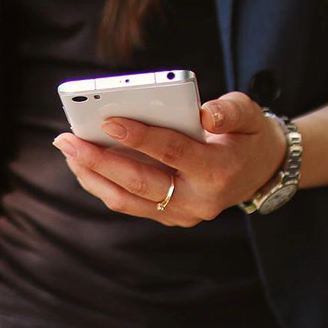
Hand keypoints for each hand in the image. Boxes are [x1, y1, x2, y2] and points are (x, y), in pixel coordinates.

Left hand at [53, 92, 285, 225]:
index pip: (172, 152)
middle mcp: (198, 199)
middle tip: (66, 138)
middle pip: (139, 181)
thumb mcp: (250, 114)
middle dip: (98, 159)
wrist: (261, 171)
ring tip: (67, 150)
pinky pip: (128, 203)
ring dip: (91, 175)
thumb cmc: (247, 134)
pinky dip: (101, 184)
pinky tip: (82, 163)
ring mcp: (182, 214)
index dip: (139, 136)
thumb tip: (203, 112)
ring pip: (126, 199)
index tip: (107, 120)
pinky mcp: (169, 217)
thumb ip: (229, 110)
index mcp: (218, 170)